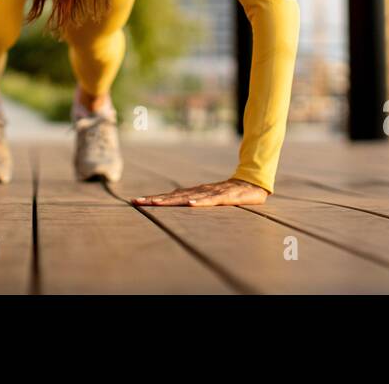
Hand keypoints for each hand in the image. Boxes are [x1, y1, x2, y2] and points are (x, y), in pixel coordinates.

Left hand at [130, 178, 268, 206]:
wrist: (252, 185)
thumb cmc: (229, 194)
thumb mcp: (209, 199)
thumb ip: (195, 200)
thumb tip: (179, 203)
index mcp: (194, 193)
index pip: (171, 196)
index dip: (154, 199)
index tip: (136, 201)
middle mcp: (199, 191)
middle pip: (174, 196)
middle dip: (155, 199)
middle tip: (137, 202)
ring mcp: (211, 193)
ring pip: (189, 197)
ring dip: (172, 200)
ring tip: (156, 203)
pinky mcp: (225, 197)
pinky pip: (211, 200)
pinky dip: (200, 202)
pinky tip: (191, 204)